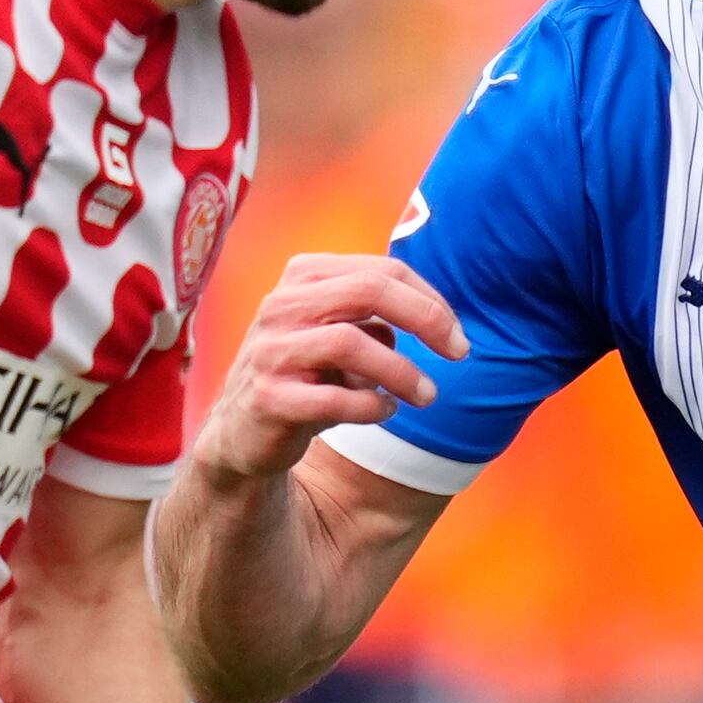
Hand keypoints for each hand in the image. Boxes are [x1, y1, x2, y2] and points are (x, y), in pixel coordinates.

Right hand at [188, 252, 464, 483]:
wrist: (242, 431)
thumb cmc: (306, 375)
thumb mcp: (339, 333)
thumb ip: (377, 315)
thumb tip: (438, 318)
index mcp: (303, 278)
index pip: (381, 271)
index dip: (430, 300)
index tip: (457, 336)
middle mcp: (282, 305)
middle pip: (368, 290)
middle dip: (426, 319)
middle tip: (460, 353)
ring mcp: (271, 351)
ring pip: (350, 343)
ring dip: (402, 371)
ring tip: (427, 395)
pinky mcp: (268, 399)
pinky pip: (334, 398)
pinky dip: (371, 405)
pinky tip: (384, 411)